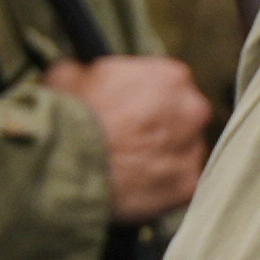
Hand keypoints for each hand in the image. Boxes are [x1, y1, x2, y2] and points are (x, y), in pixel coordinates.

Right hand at [42, 55, 211, 223]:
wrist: (67, 162)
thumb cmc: (69, 115)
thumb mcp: (68, 76)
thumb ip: (89, 73)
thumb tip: (81, 74)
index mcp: (170, 78)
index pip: (168, 84)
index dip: (146, 97)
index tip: (128, 108)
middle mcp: (192, 111)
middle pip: (183, 118)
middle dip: (161, 127)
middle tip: (129, 138)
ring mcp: (192, 150)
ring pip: (183, 152)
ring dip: (163, 157)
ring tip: (128, 166)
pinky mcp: (186, 185)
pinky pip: (178, 184)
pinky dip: (161, 187)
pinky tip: (135, 187)